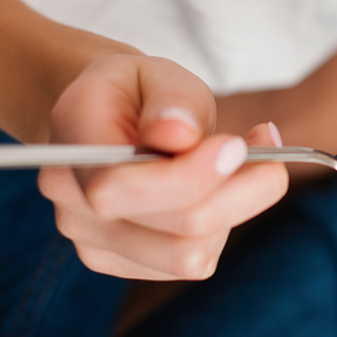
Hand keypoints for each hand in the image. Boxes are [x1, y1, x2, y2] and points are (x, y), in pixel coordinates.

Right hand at [37, 54, 288, 279]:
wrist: (109, 119)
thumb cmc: (139, 93)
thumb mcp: (158, 73)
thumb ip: (171, 100)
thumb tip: (177, 134)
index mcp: (71, 143)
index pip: (118, 188)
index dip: (188, 177)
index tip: (236, 145)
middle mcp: (71, 203)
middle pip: (173, 231)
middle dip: (237, 191)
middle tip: (266, 142)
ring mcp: (93, 242)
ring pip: (191, 255)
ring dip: (235, 209)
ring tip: (245, 160)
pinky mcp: (124, 264)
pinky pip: (192, 262)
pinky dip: (221, 226)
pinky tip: (221, 187)